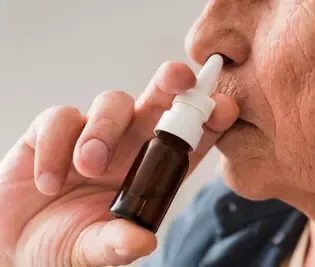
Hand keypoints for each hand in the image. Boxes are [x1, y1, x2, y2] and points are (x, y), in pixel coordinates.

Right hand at [0, 61, 238, 266]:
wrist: (17, 241)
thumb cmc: (65, 242)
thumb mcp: (92, 250)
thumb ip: (116, 245)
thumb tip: (143, 242)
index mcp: (153, 171)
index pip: (190, 139)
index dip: (209, 120)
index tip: (224, 109)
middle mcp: (130, 146)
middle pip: (160, 100)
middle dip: (173, 83)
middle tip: (179, 78)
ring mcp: (94, 134)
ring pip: (114, 102)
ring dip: (104, 130)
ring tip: (88, 168)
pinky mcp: (55, 131)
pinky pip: (61, 118)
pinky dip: (56, 145)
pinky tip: (48, 181)